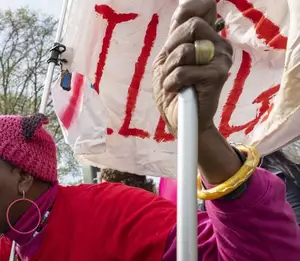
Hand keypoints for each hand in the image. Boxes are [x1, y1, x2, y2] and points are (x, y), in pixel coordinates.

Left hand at [152, 0, 232, 134]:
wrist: (179, 119)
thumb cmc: (173, 89)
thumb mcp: (168, 57)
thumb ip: (177, 34)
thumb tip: (185, 5)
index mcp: (207, 37)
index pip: (203, 6)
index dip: (188, 8)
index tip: (179, 24)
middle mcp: (219, 44)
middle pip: (191, 25)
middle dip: (171, 48)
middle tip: (171, 67)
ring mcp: (221, 58)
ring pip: (185, 49)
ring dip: (170, 69)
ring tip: (174, 81)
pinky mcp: (218, 75)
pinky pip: (184, 71)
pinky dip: (172, 82)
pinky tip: (177, 90)